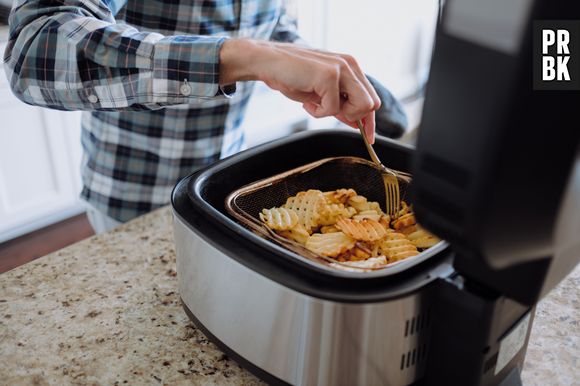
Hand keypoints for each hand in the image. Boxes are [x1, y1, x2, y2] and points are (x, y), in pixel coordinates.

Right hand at [219, 39, 380, 142]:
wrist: (268, 62)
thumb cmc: (291, 77)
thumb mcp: (321, 94)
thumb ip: (341, 105)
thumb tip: (357, 123)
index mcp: (350, 67)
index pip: (371, 98)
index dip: (370, 121)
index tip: (369, 138)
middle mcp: (350, 65)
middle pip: (371, 104)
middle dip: (353, 117)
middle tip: (329, 111)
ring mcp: (341, 68)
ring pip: (361, 106)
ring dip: (338, 113)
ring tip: (318, 105)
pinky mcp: (329, 75)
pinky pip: (333, 108)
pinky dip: (318, 112)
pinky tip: (307, 102)